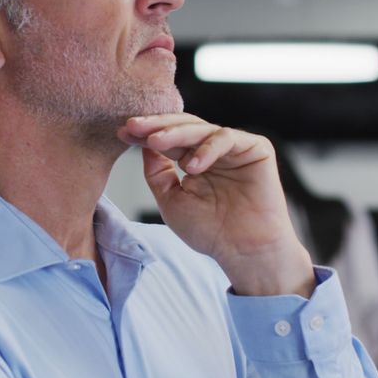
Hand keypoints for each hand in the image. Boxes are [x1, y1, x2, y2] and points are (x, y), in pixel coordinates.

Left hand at [118, 114, 314, 297]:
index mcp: (194, 161)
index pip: (168, 139)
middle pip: (183, 127)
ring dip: (175, 133)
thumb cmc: (211, 232)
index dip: (145, 134)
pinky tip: (192, 166)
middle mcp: (213, 151)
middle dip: (156, 125)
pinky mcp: (256, 149)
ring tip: (156, 142)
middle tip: (133, 126)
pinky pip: (227, 138)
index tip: (122, 133)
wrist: (245, 252)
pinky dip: (207, 148)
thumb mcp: (171, 201)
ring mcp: (234, 148)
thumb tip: (144, 144)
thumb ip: (157, 173)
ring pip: (201, 128)